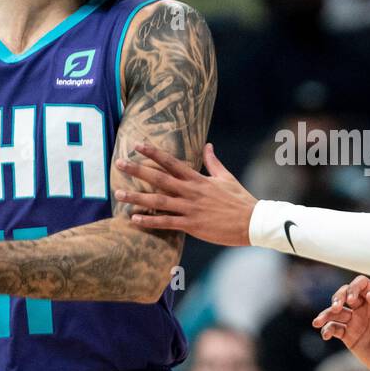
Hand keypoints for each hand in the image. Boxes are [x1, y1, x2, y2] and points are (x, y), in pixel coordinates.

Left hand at [114, 142, 256, 246]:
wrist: (251, 222)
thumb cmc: (239, 199)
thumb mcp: (226, 177)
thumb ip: (213, 162)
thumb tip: (208, 145)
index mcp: (198, 179)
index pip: (171, 162)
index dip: (153, 153)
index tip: (137, 145)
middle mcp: (191, 191)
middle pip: (159, 178)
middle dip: (137, 170)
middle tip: (118, 163)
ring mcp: (190, 208)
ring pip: (158, 201)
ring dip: (137, 197)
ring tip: (118, 193)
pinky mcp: (192, 225)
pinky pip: (167, 223)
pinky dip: (150, 221)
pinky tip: (134, 219)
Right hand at [311, 275, 369, 370]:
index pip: (361, 284)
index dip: (353, 287)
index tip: (351, 300)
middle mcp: (363, 309)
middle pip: (344, 294)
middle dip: (337, 298)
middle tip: (336, 308)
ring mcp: (354, 322)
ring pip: (335, 312)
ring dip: (325, 314)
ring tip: (318, 322)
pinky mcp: (349, 337)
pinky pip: (333, 329)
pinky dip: (326, 330)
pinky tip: (325, 334)